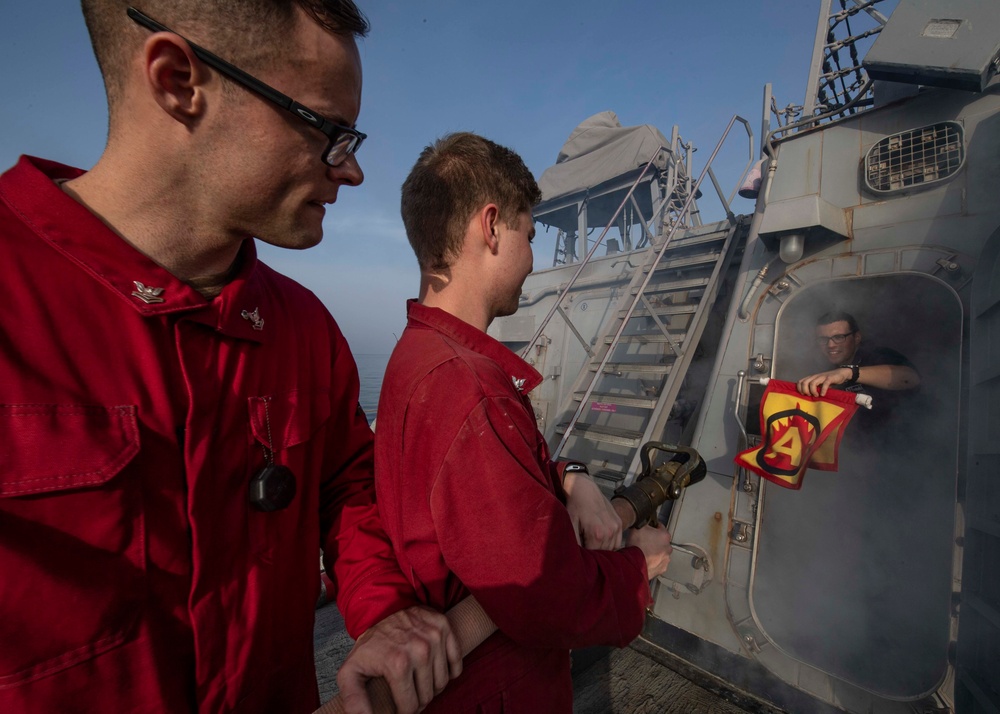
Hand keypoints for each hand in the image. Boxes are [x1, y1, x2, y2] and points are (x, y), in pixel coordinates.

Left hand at [336, 606, 461, 713]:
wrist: (383, 609)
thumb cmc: (370, 645)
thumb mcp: (351, 672)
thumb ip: (352, 699)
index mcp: (398, 664)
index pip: (410, 706)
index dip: (404, 710)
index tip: (399, 705)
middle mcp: (420, 650)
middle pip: (428, 695)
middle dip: (418, 699)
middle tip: (408, 692)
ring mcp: (435, 637)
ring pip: (442, 683)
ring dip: (431, 686)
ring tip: (418, 680)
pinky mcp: (444, 628)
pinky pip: (456, 664)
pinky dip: (448, 672)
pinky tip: (434, 669)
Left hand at [563, 470, 622, 549]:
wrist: (585, 489)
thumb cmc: (575, 506)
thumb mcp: (570, 524)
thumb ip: (575, 542)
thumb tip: (576, 557)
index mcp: (597, 533)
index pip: (594, 556)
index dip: (586, 556)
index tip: (580, 553)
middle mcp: (610, 531)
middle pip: (603, 553)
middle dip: (594, 552)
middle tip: (584, 545)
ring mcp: (616, 527)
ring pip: (611, 549)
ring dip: (602, 548)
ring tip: (591, 541)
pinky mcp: (619, 523)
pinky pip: (617, 542)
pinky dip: (610, 544)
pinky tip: (601, 540)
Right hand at [626, 523, 671, 578]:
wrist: (634, 564)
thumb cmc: (637, 545)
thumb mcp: (638, 527)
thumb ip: (645, 522)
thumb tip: (646, 520)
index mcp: (665, 535)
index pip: (660, 527)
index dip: (652, 526)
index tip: (647, 528)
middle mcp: (668, 548)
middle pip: (662, 541)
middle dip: (655, 541)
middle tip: (644, 542)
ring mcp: (666, 559)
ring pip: (661, 553)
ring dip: (655, 552)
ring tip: (644, 553)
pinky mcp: (662, 569)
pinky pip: (659, 563)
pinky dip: (654, 562)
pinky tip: (646, 560)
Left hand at [797, 367, 851, 396]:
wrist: (840, 374)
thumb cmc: (827, 381)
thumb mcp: (819, 384)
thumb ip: (813, 388)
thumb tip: (806, 396)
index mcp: (811, 378)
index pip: (800, 382)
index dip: (799, 389)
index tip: (803, 394)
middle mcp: (815, 376)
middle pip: (804, 383)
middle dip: (805, 391)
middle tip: (810, 395)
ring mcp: (822, 377)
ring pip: (813, 383)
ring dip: (813, 391)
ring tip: (816, 396)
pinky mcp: (829, 378)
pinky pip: (825, 384)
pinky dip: (823, 390)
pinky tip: (823, 394)